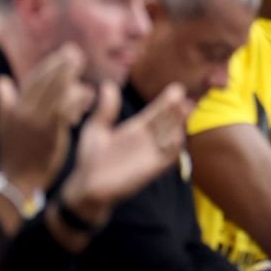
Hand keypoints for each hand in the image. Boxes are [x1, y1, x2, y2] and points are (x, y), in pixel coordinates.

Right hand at [0, 42, 91, 195]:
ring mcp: (36, 121)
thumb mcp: (4, 125)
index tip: (61, 53)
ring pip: (54, 92)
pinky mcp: (49, 133)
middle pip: (44, 81)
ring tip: (81, 65)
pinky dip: (74, 100)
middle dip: (60, 64)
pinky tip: (85, 93)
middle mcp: (24, 111)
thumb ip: (4, 101)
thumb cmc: (14, 154)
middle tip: (75, 52)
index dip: (48, 65)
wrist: (17, 180)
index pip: (32, 79)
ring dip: (68, 76)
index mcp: (14, 107)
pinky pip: (62, 110)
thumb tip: (1, 80)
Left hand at [59, 81, 192, 225]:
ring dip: (178, 125)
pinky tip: (179, 135)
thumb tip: (108, 84)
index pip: (156, 113)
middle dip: (175, 110)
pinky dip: (175, 148)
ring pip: (170, 137)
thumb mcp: (96, 128)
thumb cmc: (90, 159)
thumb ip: (106, 109)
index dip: (166, 102)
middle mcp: (146, 141)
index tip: (176, 89)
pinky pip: (167, 158)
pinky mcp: (150, 170)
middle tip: (182, 95)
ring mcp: (150, 155)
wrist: (86, 186)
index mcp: (135, 129)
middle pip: (166, 122)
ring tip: (184, 109)